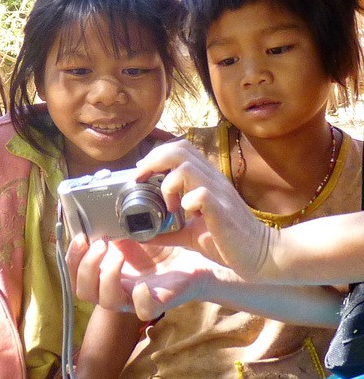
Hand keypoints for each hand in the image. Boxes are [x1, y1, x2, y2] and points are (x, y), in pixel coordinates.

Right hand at [66, 235, 217, 320]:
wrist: (193, 259)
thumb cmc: (160, 250)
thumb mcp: (132, 234)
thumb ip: (114, 229)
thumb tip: (97, 211)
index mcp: (105, 274)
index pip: (75, 275)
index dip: (72, 258)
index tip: (81, 237)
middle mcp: (116, 289)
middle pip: (83, 291)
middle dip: (86, 266)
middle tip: (101, 244)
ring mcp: (135, 298)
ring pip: (107, 302)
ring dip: (108, 277)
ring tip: (120, 255)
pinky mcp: (158, 302)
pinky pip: (142, 311)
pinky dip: (139, 299)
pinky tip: (142, 285)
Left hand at [135, 139, 274, 278]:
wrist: (261, 254)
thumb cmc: (226, 240)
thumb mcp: (191, 233)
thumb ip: (169, 231)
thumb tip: (143, 235)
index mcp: (205, 180)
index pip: (180, 148)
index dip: (156, 155)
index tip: (141, 174)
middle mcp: (212, 180)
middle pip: (180, 150)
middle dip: (154, 161)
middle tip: (142, 181)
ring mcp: (219, 194)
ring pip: (186, 168)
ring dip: (169, 185)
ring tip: (170, 206)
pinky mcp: (223, 211)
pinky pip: (202, 194)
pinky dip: (187, 202)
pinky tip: (186, 215)